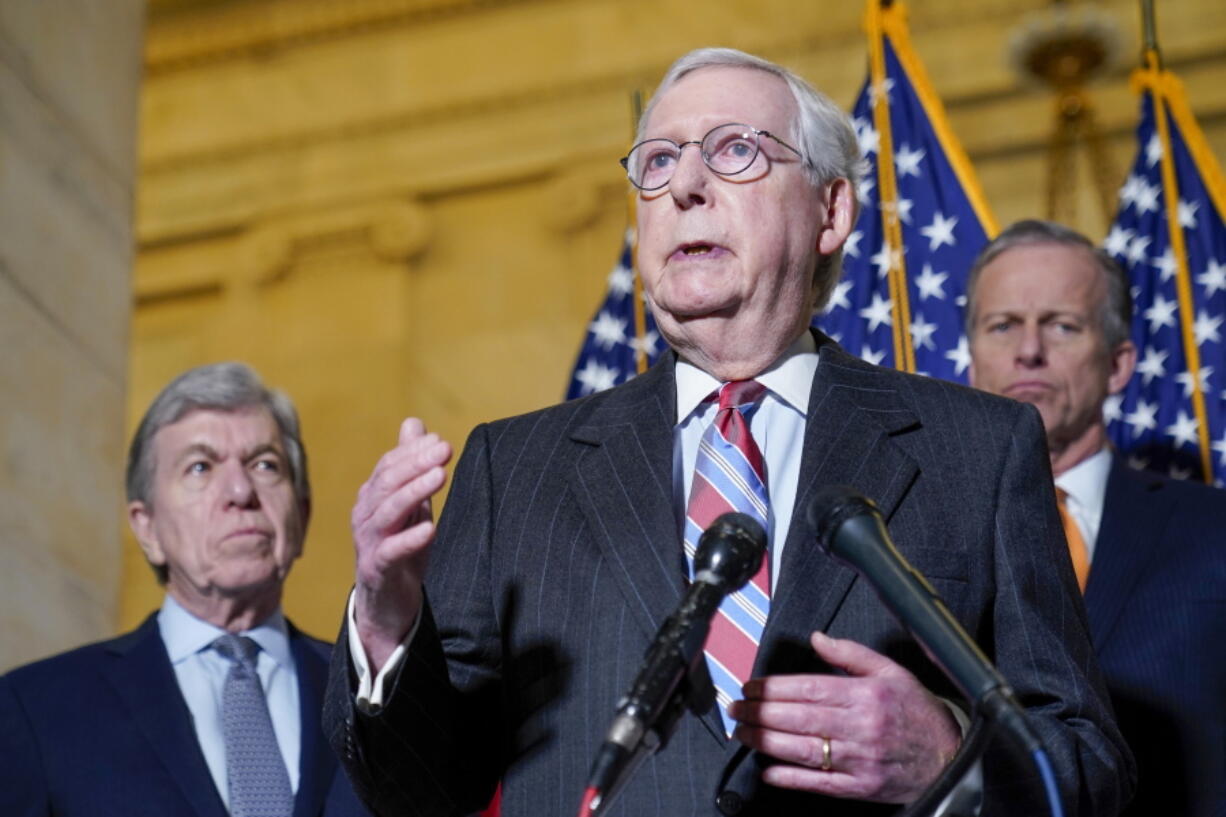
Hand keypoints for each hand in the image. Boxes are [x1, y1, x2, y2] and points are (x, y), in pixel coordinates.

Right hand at [351, 417, 451, 670]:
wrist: (387, 602)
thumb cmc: (399, 547)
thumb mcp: (410, 503)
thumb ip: (411, 466)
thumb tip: (414, 423)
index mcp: (372, 497)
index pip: (389, 466)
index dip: (413, 452)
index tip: (440, 440)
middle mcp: (365, 515)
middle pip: (387, 483)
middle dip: (416, 463)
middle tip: (445, 449)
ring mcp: (368, 542)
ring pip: (387, 511)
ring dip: (414, 491)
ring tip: (440, 476)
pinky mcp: (377, 568)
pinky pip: (391, 551)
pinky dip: (410, 539)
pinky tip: (431, 529)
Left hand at [728, 631, 961, 803]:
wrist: (950, 757)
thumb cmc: (918, 714)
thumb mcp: (892, 672)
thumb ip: (851, 654)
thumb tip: (818, 639)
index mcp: (866, 696)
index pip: (809, 689)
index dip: (774, 688)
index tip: (751, 686)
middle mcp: (861, 727)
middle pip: (801, 718)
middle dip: (761, 713)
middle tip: (737, 708)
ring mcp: (860, 760)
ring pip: (805, 750)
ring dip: (767, 742)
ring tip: (744, 733)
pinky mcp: (860, 787)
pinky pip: (820, 784)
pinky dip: (791, 778)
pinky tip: (769, 770)